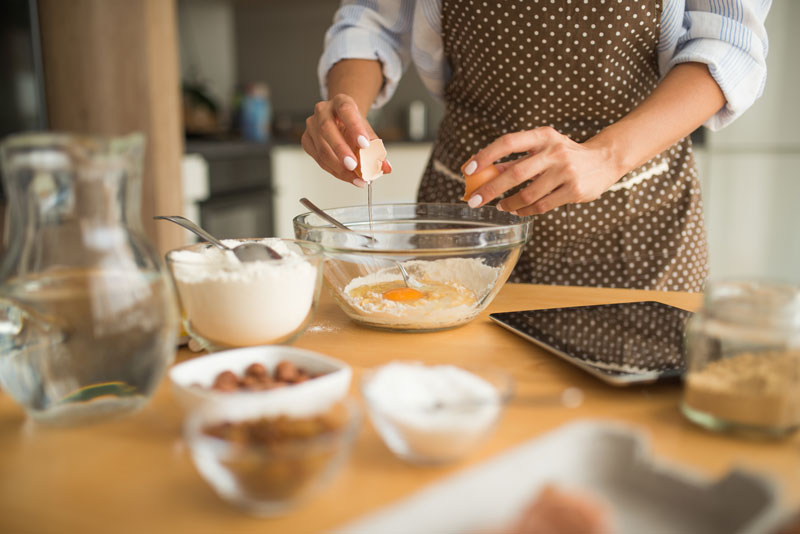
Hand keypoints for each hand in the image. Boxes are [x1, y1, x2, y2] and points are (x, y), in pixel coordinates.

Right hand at [301, 93, 390, 186]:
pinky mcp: (306, 140)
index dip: (355, 127)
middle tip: (354, 166)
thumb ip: (377, 148)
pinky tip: (347, 176)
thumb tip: (386, 167)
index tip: (364, 144)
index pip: (346, 110)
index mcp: (341, 102)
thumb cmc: (353, 126)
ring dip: (338, 167)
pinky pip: (319, 159)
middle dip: (341, 150)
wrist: (340, 122)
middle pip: (327, 129)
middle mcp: (323, 110)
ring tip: (355, 177)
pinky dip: (334, 171)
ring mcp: (312, 125)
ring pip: (321, 149)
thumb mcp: (367, 131)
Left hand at [462, 127, 622, 214]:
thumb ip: (516, 160)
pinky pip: (542, 205)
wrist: (604, 160)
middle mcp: (554, 151)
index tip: (468, 170)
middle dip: (490, 189)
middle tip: (474, 200)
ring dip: (509, 203)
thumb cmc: (565, 154)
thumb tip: (484, 173)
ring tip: (500, 206)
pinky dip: (525, 211)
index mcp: (543, 136)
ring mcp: (566, 172)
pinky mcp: (574, 190)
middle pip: (515, 173)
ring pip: (528, 194)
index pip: (508, 142)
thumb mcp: (542, 149)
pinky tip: (517, 211)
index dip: (486, 156)